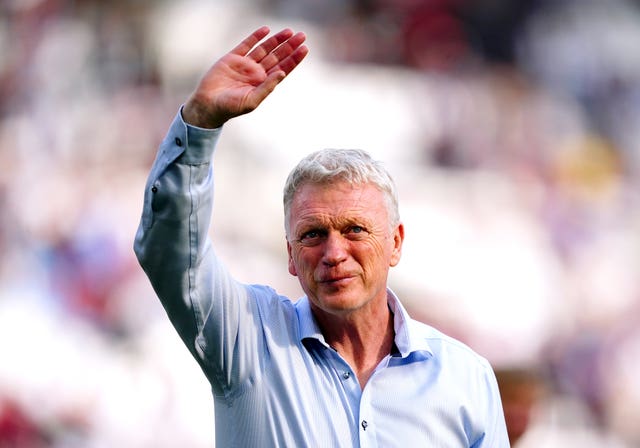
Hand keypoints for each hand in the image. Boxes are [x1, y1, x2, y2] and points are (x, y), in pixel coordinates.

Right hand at [182, 26, 307, 128]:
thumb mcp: (252, 100)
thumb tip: (281, 74)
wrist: (208, 104)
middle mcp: (257, 72)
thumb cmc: (231, 107)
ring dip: (277, 40)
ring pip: (265, 48)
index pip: (283, 68)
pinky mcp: (233, 58)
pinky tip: (266, 30)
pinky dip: (256, 36)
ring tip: (289, 31)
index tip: (304, 49)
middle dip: (290, 46)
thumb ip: (267, 87)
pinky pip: (247, 44)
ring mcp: (246, 64)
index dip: (294, 59)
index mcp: (264, 83)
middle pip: (277, 56)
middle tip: (302, 36)